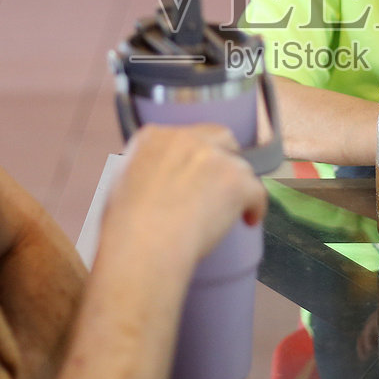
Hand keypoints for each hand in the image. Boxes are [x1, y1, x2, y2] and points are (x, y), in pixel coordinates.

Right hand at [104, 125, 266, 266]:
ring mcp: (214, 157)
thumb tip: (153, 180)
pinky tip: (249, 219)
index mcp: (155, 137)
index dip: (195, 154)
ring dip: (237, 185)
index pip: (186, 135)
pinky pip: (257, 191)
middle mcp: (186, 138)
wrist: (144, 243)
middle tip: (220, 183)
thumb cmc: (125, 226)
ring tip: (230, 209)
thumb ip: (142, 169)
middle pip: (220, 138)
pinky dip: (255, 206)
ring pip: (240, 167)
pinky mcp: (236, 181)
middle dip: (224, 157)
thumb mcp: (121, 182)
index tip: (197, 171)